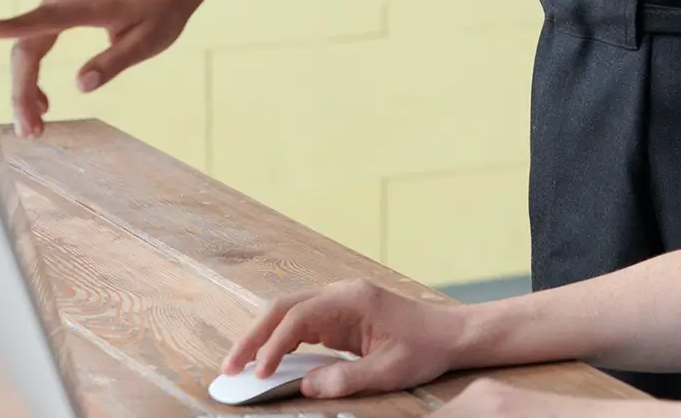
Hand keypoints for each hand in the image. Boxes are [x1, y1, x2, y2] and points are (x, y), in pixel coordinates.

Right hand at [0, 0, 203, 137]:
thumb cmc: (163, 12)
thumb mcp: (150, 42)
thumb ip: (115, 62)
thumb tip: (81, 86)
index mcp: (91, 4)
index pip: (48, 17)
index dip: (14, 26)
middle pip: (30, 46)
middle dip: (23, 90)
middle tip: (30, 131)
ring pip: (28, 46)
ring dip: (26, 86)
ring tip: (35, 124)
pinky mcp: (58, 1)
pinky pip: (36, 39)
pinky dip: (34, 70)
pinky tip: (43, 100)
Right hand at [222, 279, 465, 399]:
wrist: (451, 334)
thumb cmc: (425, 347)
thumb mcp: (388, 370)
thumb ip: (345, 378)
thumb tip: (306, 386)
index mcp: (353, 299)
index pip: (299, 317)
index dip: (273, 345)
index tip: (260, 374)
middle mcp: (341, 294)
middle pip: (283, 307)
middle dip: (253, 336)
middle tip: (229, 367)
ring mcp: (339, 302)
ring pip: (287, 314)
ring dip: (261, 338)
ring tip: (239, 367)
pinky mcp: (339, 316)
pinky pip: (301, 325)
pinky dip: (280, 342)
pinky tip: (267, 363)